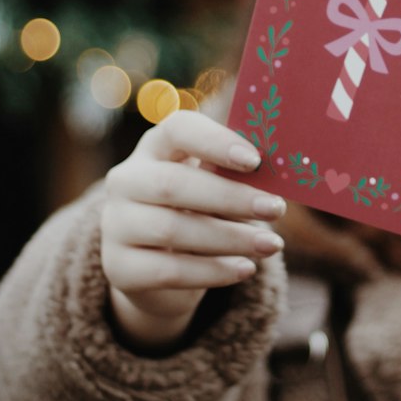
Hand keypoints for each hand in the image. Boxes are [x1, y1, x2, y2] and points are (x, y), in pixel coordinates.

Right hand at [101, 111, 285, 351]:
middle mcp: (126, 181)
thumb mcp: (214, 186)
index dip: (215, 141)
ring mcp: (115, 225)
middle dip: (230, 197)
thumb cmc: (198, 212)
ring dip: (230, 238)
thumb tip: (285, 172)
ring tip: (272, 245)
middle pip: (173, 184)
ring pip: (172, 230)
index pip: (177, 129)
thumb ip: (236, 175)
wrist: (156, 269)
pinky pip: (169, 271)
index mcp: (155, 148)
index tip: (256, 159)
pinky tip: (245, 269)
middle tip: (277, 208)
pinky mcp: (118, 268)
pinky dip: (213, 271)